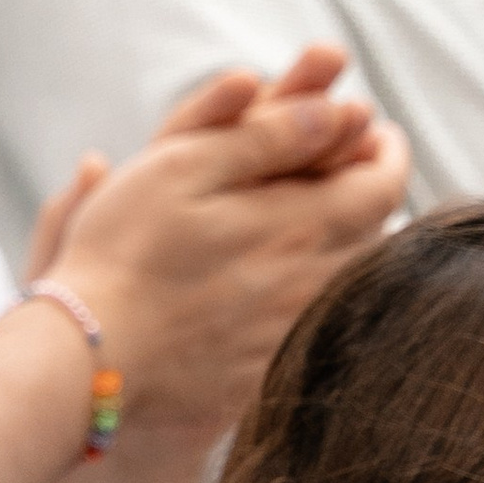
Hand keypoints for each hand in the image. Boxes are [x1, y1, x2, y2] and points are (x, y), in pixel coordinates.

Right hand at [34, 46, 406, 439]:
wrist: (95, 361)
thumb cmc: (125, 253)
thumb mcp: (181, 168)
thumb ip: (265, 137)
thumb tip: (337, 112)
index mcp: (300, 223)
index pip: (383, 183)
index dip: (388, 150)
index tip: (377, 129)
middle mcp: (315, 281)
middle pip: (377, 231)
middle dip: (370, 190)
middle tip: (353, 165)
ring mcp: (297, 331)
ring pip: (351, 278)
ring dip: (350, 240)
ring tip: (323, 217)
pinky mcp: (273, 370)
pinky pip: (320, 324)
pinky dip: (319, 291)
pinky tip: (283, 284)